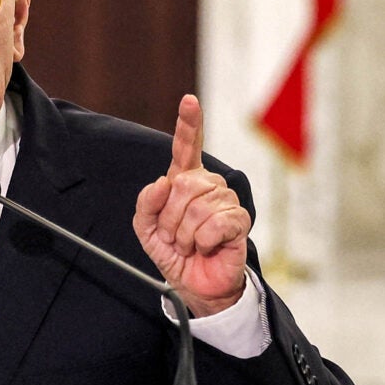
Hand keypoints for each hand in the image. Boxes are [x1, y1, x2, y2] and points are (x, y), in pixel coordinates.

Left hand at [132, 95, 250, 316]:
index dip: (189, 123)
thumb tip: (161, 183)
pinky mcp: (239, 220)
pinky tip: (206, 247)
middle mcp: (207, 185)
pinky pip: (213, 223)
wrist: (194, 284)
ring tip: (190, 243)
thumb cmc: (174, 252)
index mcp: (185, 180)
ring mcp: (225, 200)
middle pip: (181, 184)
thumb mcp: (146, 228)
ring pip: (196, 206)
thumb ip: (146, 203)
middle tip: (174, 236)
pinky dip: (201, 241)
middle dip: (169, 217)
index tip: (189, 100)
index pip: (187, 147)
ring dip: (184, 233)